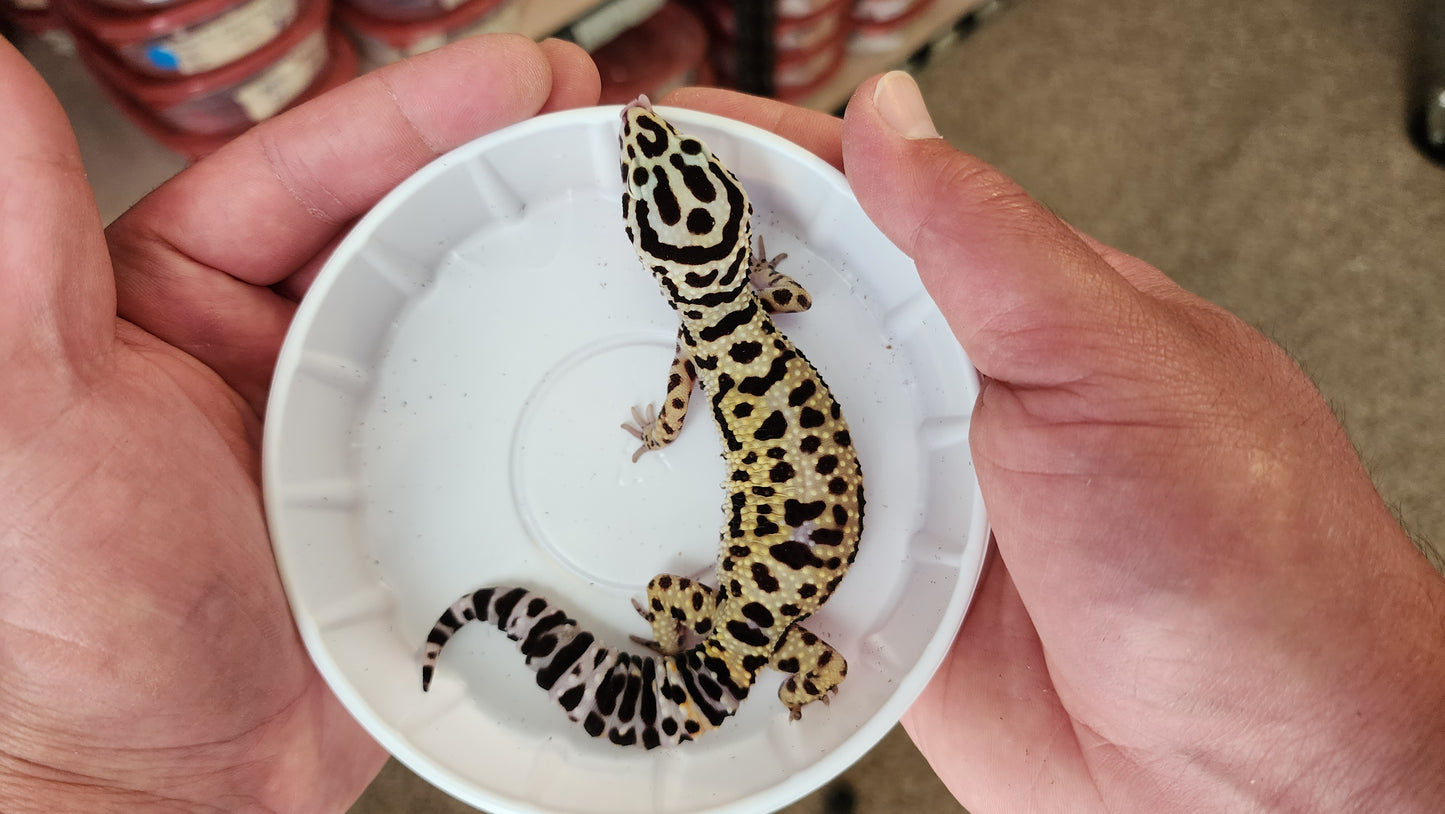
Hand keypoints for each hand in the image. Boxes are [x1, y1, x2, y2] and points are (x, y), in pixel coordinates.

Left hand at [0, 36, 597, 811]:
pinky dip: (582, 386)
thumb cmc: (71, 642)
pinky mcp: (437, 506)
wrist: (166, 798)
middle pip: (420, 224)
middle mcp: (286, 351)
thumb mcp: (32, 432)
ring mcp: (370, 429)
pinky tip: (648, 355)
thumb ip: (14, 265)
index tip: (519, 75)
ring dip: (568, 259)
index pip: (309, 171)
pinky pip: (518, 425)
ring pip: (481, 313)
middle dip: (521, 161)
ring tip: (664, 215)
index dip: (418, 113)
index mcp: (183, 301)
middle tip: (620, 124)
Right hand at [667, 75, 1444, 811]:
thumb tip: (894, 121)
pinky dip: (723, 550)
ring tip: (596, 390)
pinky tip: (666, 529)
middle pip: (799, 319)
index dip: (761, 166)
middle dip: (699, 291)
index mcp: (1021, 315)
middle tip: (593, 269)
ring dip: (698, 426)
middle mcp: (960, 404)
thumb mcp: (1116, 368)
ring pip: (773, 443)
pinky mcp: (883, 608)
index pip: (869, 203)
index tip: (663, 156)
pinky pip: (780, 564)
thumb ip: (990, 247)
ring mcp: (916, 508)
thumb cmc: (1250, 572)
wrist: (1261, 788)